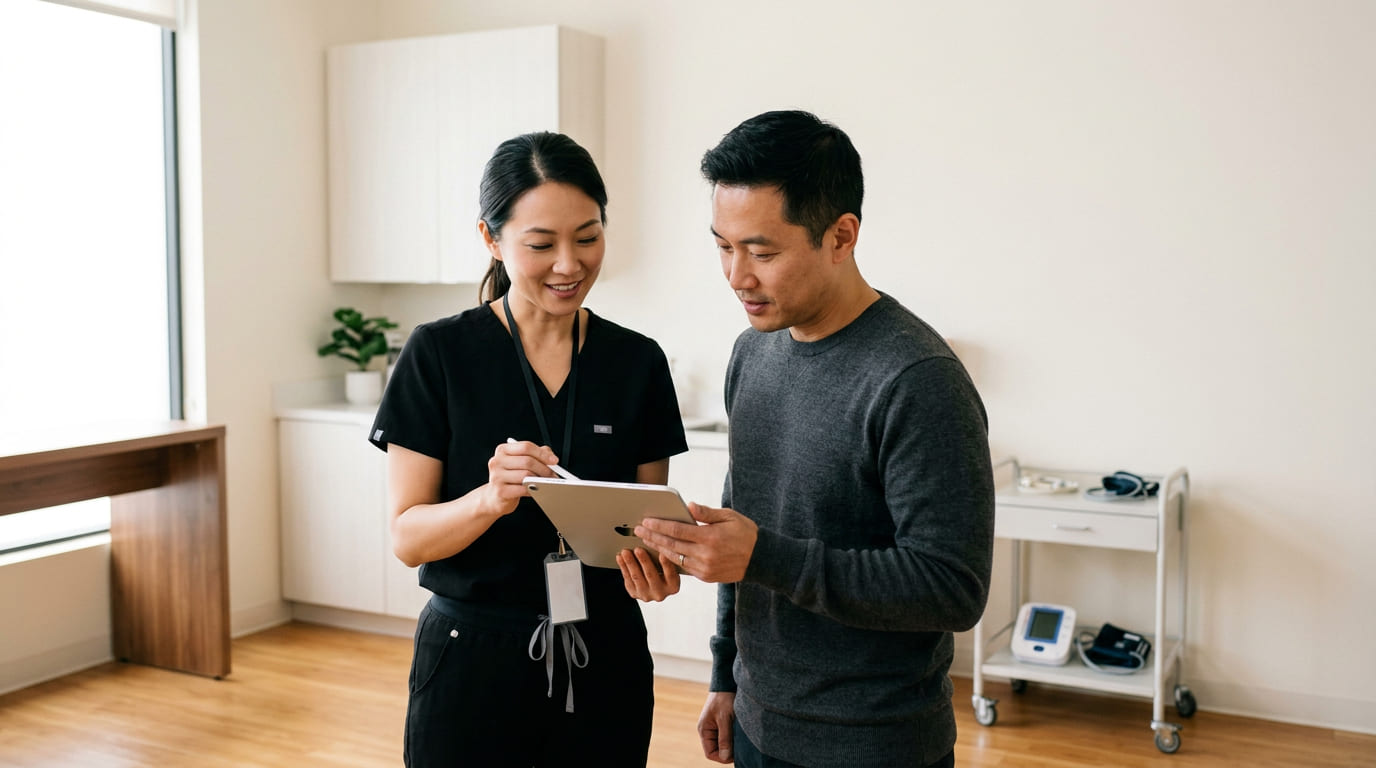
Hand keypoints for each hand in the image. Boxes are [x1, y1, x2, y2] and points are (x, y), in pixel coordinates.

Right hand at [482, 439, 560, 515]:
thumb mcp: (521, 462)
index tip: (554, 461)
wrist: (495, 497)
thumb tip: (551, 456)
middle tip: (553, 475)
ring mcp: (496, 476)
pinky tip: (535, 490)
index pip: (526, 447)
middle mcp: (497, 461)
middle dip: (544, 468)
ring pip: (526, 475)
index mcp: (502, 450)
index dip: (542, 454)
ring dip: (541, 480)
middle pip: (527, 461)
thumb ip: (536, 454)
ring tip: (547, 483)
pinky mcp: (500, 491)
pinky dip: (533, 490)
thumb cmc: (511, 477)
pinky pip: (523, 489)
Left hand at [616, 547, 680, 601]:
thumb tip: (655, 545)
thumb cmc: (663, 571)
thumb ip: (665, 559)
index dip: (666, 564)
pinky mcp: (634, 593)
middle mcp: (660, 593)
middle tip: (638, 549)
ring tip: (625, 552)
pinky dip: (623, 567)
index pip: (670, 574)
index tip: (661, 553)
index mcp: (673, 586)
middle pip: (651, 575)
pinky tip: (620, 558)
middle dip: (643, 561)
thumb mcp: (669, 566)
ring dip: (630, 563)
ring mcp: (646, 595)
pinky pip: (627, 579)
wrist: (654, 585)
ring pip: (636, 577)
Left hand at [635, 502, 756, 583]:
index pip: (677, 531)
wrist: (760, 559)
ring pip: (675, 558)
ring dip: (658, 549)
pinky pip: (684, 567)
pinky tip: (663, 552)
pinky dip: (671, 559)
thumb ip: (707, 513)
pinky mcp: (706, 576)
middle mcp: (705, 554)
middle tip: (639, 530)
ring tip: (647, 540)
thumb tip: (689, 506)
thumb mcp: (729, 516)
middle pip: (671, 545)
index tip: (646, 521)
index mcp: (710, 537)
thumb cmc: (745, 533)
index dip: (659, 526)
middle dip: (652, 536)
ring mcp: (705, 568)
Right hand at [698, 691, 734, 762]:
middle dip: (729, 750)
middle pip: (718, 750)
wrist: (728, 682)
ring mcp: (716, 727)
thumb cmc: (724, 698)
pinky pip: (728, 736)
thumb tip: (725, 757)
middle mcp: (708, 730)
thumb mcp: (725, 718)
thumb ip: (725, 738)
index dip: (722, 757)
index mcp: (704, 730)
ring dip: (732, 743)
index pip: (710, 753)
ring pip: (724, 743)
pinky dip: (735, 737)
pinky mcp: (724, 723)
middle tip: (740, 746)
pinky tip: (741, 732)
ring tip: (741, 737)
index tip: (735, 754)